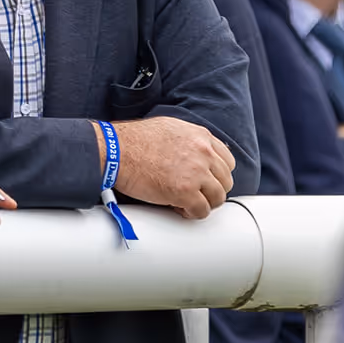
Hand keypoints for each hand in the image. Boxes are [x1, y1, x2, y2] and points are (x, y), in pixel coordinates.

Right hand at [104, 116, 235, 219]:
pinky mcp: (185, 192)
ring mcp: (196, 173)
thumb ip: (189, 140)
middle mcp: (203, 153)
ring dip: (204, 203)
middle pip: (225, 181)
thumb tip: (195, 154)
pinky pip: (201, 211)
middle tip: (196, 194)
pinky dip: (192, 213)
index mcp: (201, 136)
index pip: (227, 161)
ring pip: (218, 198)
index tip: (208, 181)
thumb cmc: (134, 140)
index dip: (217, 174)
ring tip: (186, 203)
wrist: (116, 151)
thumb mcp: (170, 128)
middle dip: (211, 190)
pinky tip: (179, 208)